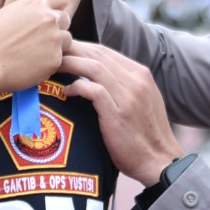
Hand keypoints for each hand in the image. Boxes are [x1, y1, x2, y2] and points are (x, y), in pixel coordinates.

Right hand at [0, 0, 72, 93]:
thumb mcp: (6, 12)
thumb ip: (27, 10)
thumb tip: (40, 12)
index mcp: (36, 2)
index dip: (56, 5)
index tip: (49, 13)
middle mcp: (49, 18)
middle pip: (65, 18)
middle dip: (56, 26)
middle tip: (38, 37)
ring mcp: (54, 39)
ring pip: (66, 39)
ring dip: (55, 44)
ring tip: (33, 51)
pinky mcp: (55, 59)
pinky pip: (59, 58)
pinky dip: (48, 62)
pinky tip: (31, 63)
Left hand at [59, 42, 183, 184]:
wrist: (160, 161)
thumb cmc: (146, 135)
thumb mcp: (141, 101)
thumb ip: (122, 85)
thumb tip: (95, 76)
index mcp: (141, 74)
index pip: (105, 51)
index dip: (80, 48)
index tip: (62, 52)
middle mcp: (136, 81)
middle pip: (97, 54)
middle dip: (71, 51)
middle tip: (50, 54)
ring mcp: (128, 97)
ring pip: (93, 67)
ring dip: (69, 64)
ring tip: (52, 68)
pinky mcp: (118, 114)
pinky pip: (93, 90)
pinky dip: (76, 87)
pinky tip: (66, 91)